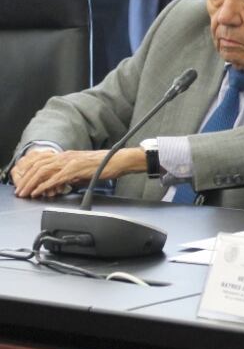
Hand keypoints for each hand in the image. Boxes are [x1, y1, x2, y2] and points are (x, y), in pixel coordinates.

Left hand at [13, 148, 144, 198]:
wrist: (119, 160)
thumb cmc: (105, 164)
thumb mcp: (84, 170)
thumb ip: (71, 176)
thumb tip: (63, 185)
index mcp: (67, 155)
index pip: (41, 160)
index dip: (29, 171)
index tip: (23, 181)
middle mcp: (66, 156)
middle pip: (37, 165)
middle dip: (25, 179)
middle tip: (19, 190)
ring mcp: (70, 162)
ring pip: (43, 171)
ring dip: (31, 183)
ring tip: (25, 193)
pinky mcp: (75, 170)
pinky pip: (54, 178)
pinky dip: (43, 186)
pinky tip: (38, 192)